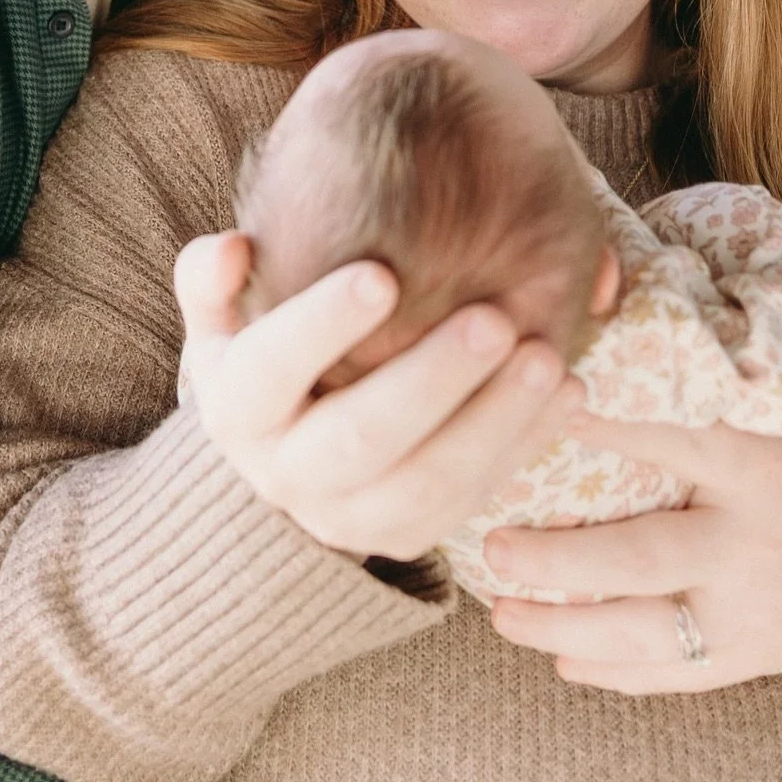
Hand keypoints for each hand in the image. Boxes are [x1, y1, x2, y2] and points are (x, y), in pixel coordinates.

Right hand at [173, 231, 576, 559]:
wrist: (277, 461)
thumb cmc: (261, 360)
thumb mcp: (220, 322)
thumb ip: (211, 278)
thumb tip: (235, 246)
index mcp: (236, 410)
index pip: (271, 368)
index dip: (321, 325)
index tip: (381, 275)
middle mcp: (286, 475)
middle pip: (362, 437)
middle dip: (433, 380)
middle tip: (494, 321)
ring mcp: (350, 517)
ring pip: (429, 482)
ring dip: (496, 421)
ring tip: (550, 359)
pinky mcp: (407, 535)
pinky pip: (473, 498)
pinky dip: (525, 446)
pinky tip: (570, 393)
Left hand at [485, 411, 781, 693]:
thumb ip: (712, 396)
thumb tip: (603, 346)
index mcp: (765, 465)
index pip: (674, 439)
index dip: (604, 426)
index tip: (535, 413)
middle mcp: (755, 543)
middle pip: (645, 558)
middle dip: (562, 561)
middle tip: (491, 547)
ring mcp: (753, 613)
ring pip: (646, 634)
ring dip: (565, 629)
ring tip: (500, 614)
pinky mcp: (755, 661)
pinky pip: (674, 676)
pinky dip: (615, 673)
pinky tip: (561, 660)